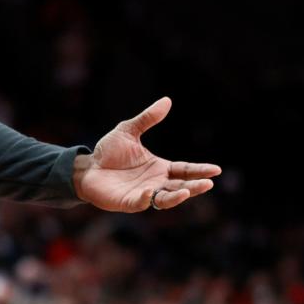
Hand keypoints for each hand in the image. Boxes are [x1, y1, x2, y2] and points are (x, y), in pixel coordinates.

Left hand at [72, 97, 220, 211]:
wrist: (87, 166)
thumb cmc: (108, 151)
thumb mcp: (128, 130)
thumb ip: (147, 119)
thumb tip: (167, 100)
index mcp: (160, 167)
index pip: (184, 170)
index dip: (199, 170)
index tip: (216, 170)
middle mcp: (156, 182)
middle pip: (181, 186)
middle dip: (195, 186)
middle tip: (208, 183)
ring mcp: (144, 193)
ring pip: (166, 198)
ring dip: (177, 196)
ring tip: (187, 190)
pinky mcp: (129, 201)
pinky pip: (141, 202)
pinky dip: (147, 199)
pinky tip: (151, 191)